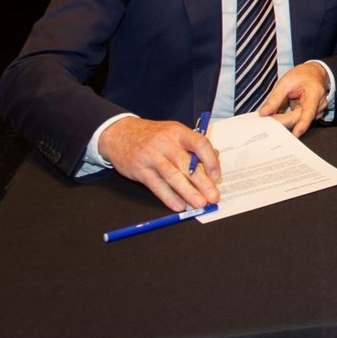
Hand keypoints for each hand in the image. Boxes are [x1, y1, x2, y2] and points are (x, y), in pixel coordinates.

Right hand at [98, 117, 220, 211]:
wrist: (119, 133)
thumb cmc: (152, 135)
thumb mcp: (174, 132)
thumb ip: (193, 145)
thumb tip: (215, 156)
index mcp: (178, 132)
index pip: (200, 144)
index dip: (211, 161)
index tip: (216, 176)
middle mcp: (166, 143)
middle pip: (187, 165)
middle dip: (203, 183)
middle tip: (213, 197)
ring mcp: (151, 157)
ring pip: (173, 177)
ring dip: (188, 192)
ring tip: (199, 204)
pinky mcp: (140, 170)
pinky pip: (157, 186)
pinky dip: (169, 197)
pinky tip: (179, 205)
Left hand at [258, 62, 329, 136]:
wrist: (312, 73)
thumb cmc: (301, 76)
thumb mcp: (285, 82)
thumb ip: (275, 98)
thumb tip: (264, 113)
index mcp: (315, 93)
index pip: (309, 111)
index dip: (302, 124)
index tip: (295, 133)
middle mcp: (319, 104)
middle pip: (300, 118)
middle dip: (283, 119)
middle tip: (267, 118)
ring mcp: (317, 111)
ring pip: (298, 120)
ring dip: (285, 119)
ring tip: (273, 115)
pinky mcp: (312, 115)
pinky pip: (299, 119)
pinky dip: (288, 118)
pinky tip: (280, 115)